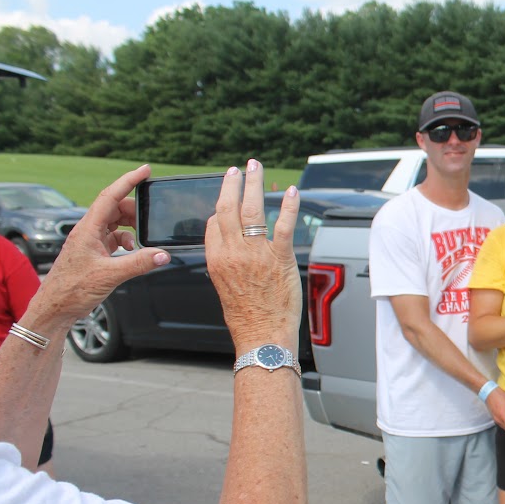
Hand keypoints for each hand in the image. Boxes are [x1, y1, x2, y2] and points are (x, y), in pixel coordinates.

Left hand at [30, 165, 170, 328]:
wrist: (56, 307)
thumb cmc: (72, 289)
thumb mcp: (110, 275)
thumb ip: (139, 263)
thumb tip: (163, 254)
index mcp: (88, 229)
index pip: (110, 196)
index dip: (129, 181)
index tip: (145, 170)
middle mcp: (88, 231)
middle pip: (115, 208)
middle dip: (135, 209)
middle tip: (152, 215)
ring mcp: (90, 241)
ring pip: (114, 223)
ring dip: (131, 227)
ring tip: (144, 237)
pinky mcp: (93, 252)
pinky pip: (113, 237)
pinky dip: (126, 241)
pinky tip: (132, 251)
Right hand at [205, 160, 300, 349]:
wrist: (261, 336)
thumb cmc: (247, 317)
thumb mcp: (225, 288)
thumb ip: (226, 264)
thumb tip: (231, 250)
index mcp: (216, 260)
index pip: (213, 223)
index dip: (221, 207)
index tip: (228, 197)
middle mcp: (233, 253)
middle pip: (228, 208)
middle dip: (233, 184)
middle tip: (238, 169)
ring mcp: (256, 254)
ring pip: (252, 210)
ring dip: (254, 185)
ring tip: (256, 168)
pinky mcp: (279, 259)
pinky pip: (283, 225)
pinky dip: (288, 205)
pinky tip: (291, 192)